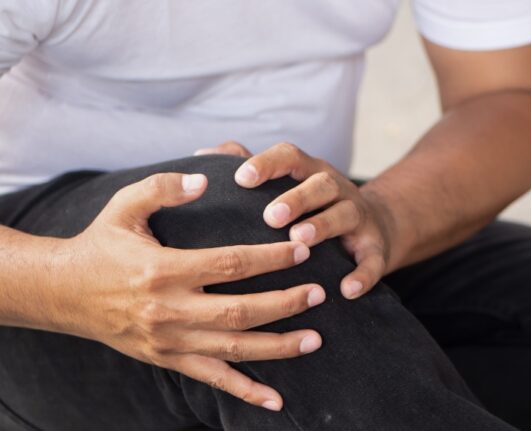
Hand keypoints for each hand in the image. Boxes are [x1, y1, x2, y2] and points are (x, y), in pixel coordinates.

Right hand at [52, 172, 325, 410]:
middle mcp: (169, 310)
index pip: (230, 265)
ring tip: (315, 339)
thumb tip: (205, 179)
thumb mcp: (123, 206)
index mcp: (163, 270)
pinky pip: (212, 380)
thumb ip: (163, 187)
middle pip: (240, 312)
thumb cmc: (100, 244)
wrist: (62, 292)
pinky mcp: (167, 359)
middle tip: (319, 293)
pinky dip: (246, 391)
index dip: (269, 258)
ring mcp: (169, 341)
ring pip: (233, 350)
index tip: (301, 250)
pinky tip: (276, 400)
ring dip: (278, 346)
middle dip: (285, 304)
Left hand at [195, 141, 393, 298]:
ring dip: (323, 225)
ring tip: (299, 240)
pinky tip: (347, 290)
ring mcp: (358, 217)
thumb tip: (203, 156)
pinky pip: (373, 260)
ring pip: (345, 214)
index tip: (241, 179)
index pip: (289, 156)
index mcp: (309, 172)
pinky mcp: (375, 247)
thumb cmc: (312, 206)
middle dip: (296, 198)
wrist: (374, 228)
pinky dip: (363, 274)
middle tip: (270, 216)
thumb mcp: (285, 183)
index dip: (267, 164)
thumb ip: (248, 167)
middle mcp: (336, 189)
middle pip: (319, 183)